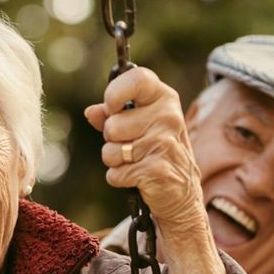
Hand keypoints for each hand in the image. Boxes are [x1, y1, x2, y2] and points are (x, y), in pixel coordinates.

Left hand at [84, 67, 206, 238]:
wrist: (182, 195)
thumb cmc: (155, 153)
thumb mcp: (138, 127)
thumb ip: (112, 115)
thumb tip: (91, 112)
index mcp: (165, 99)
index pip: (138, 78)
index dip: (115, 92)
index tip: (111, 107)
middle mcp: (168, 117)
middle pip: (112, 125)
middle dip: (112, 139)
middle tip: (131, 145)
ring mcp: (164, 144)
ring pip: (110, 151)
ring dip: (115, 161)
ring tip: (136, 162)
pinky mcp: (156, 170)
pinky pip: (115, 173)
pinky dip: (119, 179)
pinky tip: (139, 178)